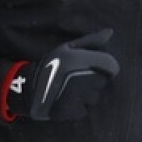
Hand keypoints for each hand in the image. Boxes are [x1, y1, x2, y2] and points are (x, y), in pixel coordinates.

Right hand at [5, 28, 120, 120]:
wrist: (29, 89)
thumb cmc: (51, 66)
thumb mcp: (67, 48)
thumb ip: (90, 40)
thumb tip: (110, 31)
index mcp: (78, 59)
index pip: (112, 66)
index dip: (107, 67)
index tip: (95, 68)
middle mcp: (79, 77)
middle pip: (103, 82)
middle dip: (93, 80)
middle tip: (76, 79)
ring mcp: (77, 95)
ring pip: (95, 96)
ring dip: (86, 95)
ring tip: (70, 90)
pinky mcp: (73, 110)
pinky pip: (85, 109)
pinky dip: (78, 107)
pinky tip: (66, 100)